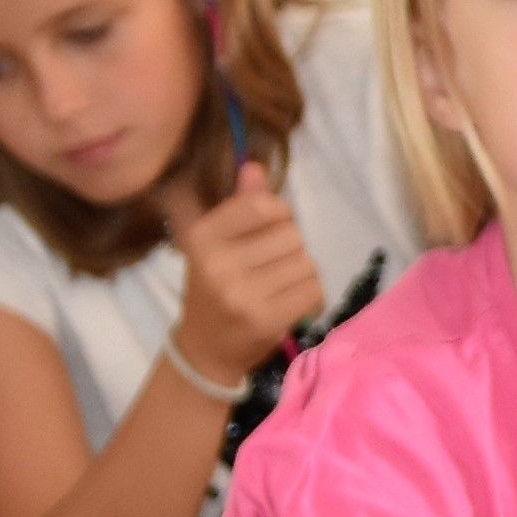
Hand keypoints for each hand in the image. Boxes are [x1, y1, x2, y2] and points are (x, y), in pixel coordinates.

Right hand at [174, 161, 324, 386]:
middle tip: (272, 268)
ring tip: (281, 287)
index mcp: (203, 237)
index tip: (270, 231)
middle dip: (291, 249)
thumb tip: (256, 166)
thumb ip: (238, 205)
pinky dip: (311, 296)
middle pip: (291, 234)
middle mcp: (218, 263)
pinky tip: (293, 303)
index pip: (262, 205)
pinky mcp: (266, 320)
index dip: (279, 214)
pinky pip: (313, 291)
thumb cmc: (213, 290)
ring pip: (305, 262)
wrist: (206, 350)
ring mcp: (241, 294)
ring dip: (302, 273)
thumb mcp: (216, 244)